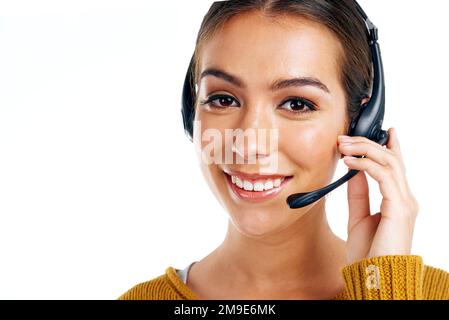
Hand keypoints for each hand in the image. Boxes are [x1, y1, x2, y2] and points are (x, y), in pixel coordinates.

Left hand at [338, 128, 418, 264]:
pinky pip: (382, 176)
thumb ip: (359, 194)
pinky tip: (349, 162)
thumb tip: (353, 172)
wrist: (375, 276)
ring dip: (365, 149)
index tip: (384, 130)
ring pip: (389, 162)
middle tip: (345, 137)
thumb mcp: (359, 217)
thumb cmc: (369, 253)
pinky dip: (365, 164)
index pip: (396, 166)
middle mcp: (405, 198)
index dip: (392, 145)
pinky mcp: (399, 207)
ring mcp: (405, 202)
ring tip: (344, 145)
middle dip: (368, 143)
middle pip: (392, 158)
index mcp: (398, 201)